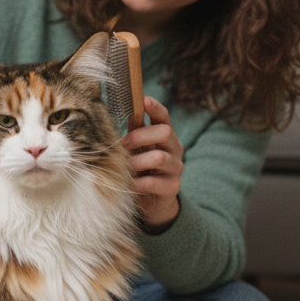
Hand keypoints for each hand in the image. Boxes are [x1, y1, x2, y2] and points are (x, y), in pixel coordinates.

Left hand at [122, 96, 182, 232]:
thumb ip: (134, 133)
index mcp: (165, 136)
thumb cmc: (141, 169)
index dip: (155, 107)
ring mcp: (175, 168)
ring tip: (125, 168)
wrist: (153, 201)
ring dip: (138, 161)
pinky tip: (129, 185)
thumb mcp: (136, 149)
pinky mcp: (172, 187)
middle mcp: (174, 149)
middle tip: (123, 145)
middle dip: (141, 136)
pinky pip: (154, 182)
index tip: (143, 99)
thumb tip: (123, 114)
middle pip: (164, 132)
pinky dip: (138, 183)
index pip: (164, 117)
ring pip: (160, 158)